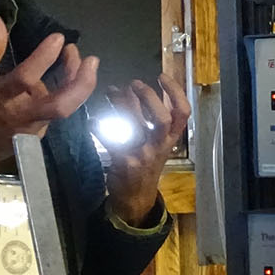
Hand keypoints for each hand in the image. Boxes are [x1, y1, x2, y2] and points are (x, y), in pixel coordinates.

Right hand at [0, 12, 98, 195]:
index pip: (26, 78)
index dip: (44, 58)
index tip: (58, 38)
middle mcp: (19, 115)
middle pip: (61, 105)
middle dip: (81, 82)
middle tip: (90, 59)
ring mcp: (32, 129)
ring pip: (64, 107)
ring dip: (75, 83)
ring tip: (74, 58)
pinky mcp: (38, 136)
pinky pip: (55, 111)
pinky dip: (61, 93)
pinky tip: (60, 79)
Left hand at [100, 73, 189, 225]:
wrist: (136, 198)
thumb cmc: (146, 165)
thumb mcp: (157, 144)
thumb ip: (148, 119)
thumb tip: (130, 89)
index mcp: (170, 139)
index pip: (182, 113)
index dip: (175, 92)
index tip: (162, 76)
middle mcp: (159, 145)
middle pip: (162, 118)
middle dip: (149, 97)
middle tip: (134, 83)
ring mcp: (142, 154)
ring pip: (135, 125)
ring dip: (122, 104)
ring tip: (112, 92)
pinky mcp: (124, 161)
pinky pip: (110, 139)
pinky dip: (99, 126)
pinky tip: (93, 120)